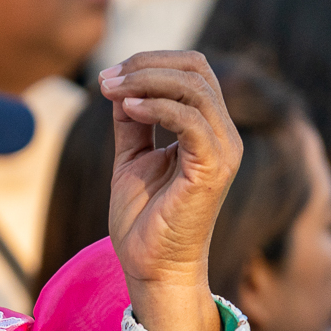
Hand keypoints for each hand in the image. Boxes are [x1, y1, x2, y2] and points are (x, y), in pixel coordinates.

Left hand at [100, 51, 241, 330]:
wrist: (152, 267)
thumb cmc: (144, 220)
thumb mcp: (132, 159)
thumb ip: (131, 123)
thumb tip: (119, 85)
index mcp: (208, 129)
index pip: (193, 70)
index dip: (150, 62)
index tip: (108, 77)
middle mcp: (223, 135)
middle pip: (197, 69)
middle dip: (147, 64)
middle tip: (106, 80)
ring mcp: (223, 151)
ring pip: (195, 88)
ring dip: (147, 80)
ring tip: (111, 91)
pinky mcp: (214, 169)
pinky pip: (191, 120)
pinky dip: (156, 106)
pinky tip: (126, 109)